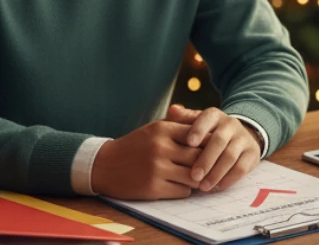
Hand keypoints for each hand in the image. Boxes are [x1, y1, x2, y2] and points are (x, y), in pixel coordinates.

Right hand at [90, 119, 207, 199]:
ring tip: (196, 178)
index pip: (199, 134)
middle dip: (207, 164)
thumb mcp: (154, 129)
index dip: (209, 143)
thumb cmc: (135, 146)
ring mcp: (156, 168)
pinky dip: (184, 190)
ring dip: (197, 179)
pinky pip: (182, 191)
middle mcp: (160, 147)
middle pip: (199, 156)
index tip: (214, 149)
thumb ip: (180, 127)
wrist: (103, 165)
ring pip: (194, 176)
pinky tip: (179, 185)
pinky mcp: (152, 188)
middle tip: (212, 168)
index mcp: (162, 129)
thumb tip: (211, 133)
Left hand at [165, 105, 261, 191]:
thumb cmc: (208, 133)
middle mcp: (231, 124)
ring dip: (216, 173)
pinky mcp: (251, 154)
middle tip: (194, 175)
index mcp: (215, 115)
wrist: (239, 136)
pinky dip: (229, 179)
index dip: (199, 130)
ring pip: (230, 156)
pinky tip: (217, 187)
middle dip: (206, 159)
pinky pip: (241, 168)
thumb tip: (172, 110)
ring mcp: (243, 139)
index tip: (189, 143)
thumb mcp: (196, 123)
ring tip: (203, 187)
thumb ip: (183, 119)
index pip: (207, 118)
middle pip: (219, 140)